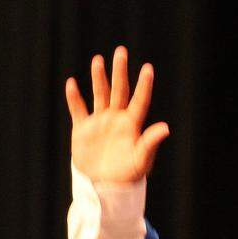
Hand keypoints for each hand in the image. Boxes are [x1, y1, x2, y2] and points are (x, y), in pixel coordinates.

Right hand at [65, 45, 169, 182]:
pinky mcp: (83, 129)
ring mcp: (100, 123)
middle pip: (119, 91)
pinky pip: (78, 110)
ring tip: (98, 60)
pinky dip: (74, 98)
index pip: (139, 100)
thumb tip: (166, 127)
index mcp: (132, 125)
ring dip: (98, 78)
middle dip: (119, 72)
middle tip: (121, 51)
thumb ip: (151, 142)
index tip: (148, 68)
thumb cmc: (128, 175)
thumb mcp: (142, 160)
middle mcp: (117, 119)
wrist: (105, 187)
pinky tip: (72, 83)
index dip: (144, 85)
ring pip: (99, 95)